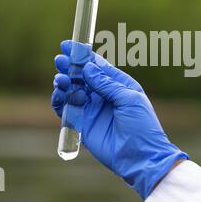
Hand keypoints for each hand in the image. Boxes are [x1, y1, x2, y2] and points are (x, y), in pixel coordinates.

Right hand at [51, 40, 187, 198]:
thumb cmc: (142, 126)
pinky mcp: (81, 124)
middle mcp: (103, 95)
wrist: (140, 157)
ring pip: (72, 90)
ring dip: (64, 82)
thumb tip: (88, 68)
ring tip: (61, 79)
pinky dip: (59, 100)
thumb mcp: (129, 99)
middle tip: (60, 59)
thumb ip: (107, 84)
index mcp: (119, 85)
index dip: (83, 55)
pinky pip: (66, 108)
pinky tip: (58, 93)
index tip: (69, 45)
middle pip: (82, 76)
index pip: (98, 66)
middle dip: (70, 66)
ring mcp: (92, 109)